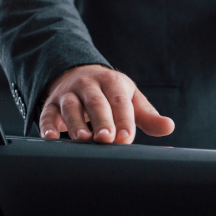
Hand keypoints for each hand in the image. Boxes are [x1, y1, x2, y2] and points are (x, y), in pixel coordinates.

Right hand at [39, 65, 174, 143]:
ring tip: (83, 139)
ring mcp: (68, 94)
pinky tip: (50, 138)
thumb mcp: (130, 99)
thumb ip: (148, 116)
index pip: (119, 100)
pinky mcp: (51, 104)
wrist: (77, 76)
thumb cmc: (110, 94)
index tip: (126, 137)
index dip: (123, 119)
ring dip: (76, 123)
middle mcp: (88, 85)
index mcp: (112, 82)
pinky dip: (47, 125)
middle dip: (101, 120)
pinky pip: (47, 114)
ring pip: (71, 107)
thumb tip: (169, 127)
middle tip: (106, 138)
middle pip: (95, 101)